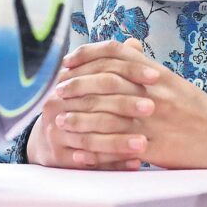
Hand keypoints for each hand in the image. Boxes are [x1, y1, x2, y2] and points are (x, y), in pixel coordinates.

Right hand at [25, 39, 156, 169]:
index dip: (130, 70)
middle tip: (152, 108)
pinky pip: (88, 161)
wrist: (50, 136)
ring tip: (144, 143)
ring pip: (90, 135)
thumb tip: (134, 43)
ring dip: (119, 140)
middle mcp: (56, 101)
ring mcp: (54, 129)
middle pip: (94, 101)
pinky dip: (112, 162)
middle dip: (125, 105)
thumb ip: (112, 63)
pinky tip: (134, 163)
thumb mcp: (90, 80)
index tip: (156, 76)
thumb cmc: (79, 103)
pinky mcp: (58, 155)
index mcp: (67, 78)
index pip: (101, 68)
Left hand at [56, 38, 206, 168]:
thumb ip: (146, 63)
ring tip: (59, 119)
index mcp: (156, 72)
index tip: (68, 60)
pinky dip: (94, 146)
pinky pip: (118, 144)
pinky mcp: (154, 144)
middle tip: (57, 89)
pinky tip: (79, 148)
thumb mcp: (172, 80)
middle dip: (77, 84)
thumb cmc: (196, 108)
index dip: (89, 54)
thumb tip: (128, 44)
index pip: (117, 53)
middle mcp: (153, 90)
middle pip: (106, 80)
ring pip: (107, 113)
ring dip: (79, 116)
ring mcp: (153, 118)